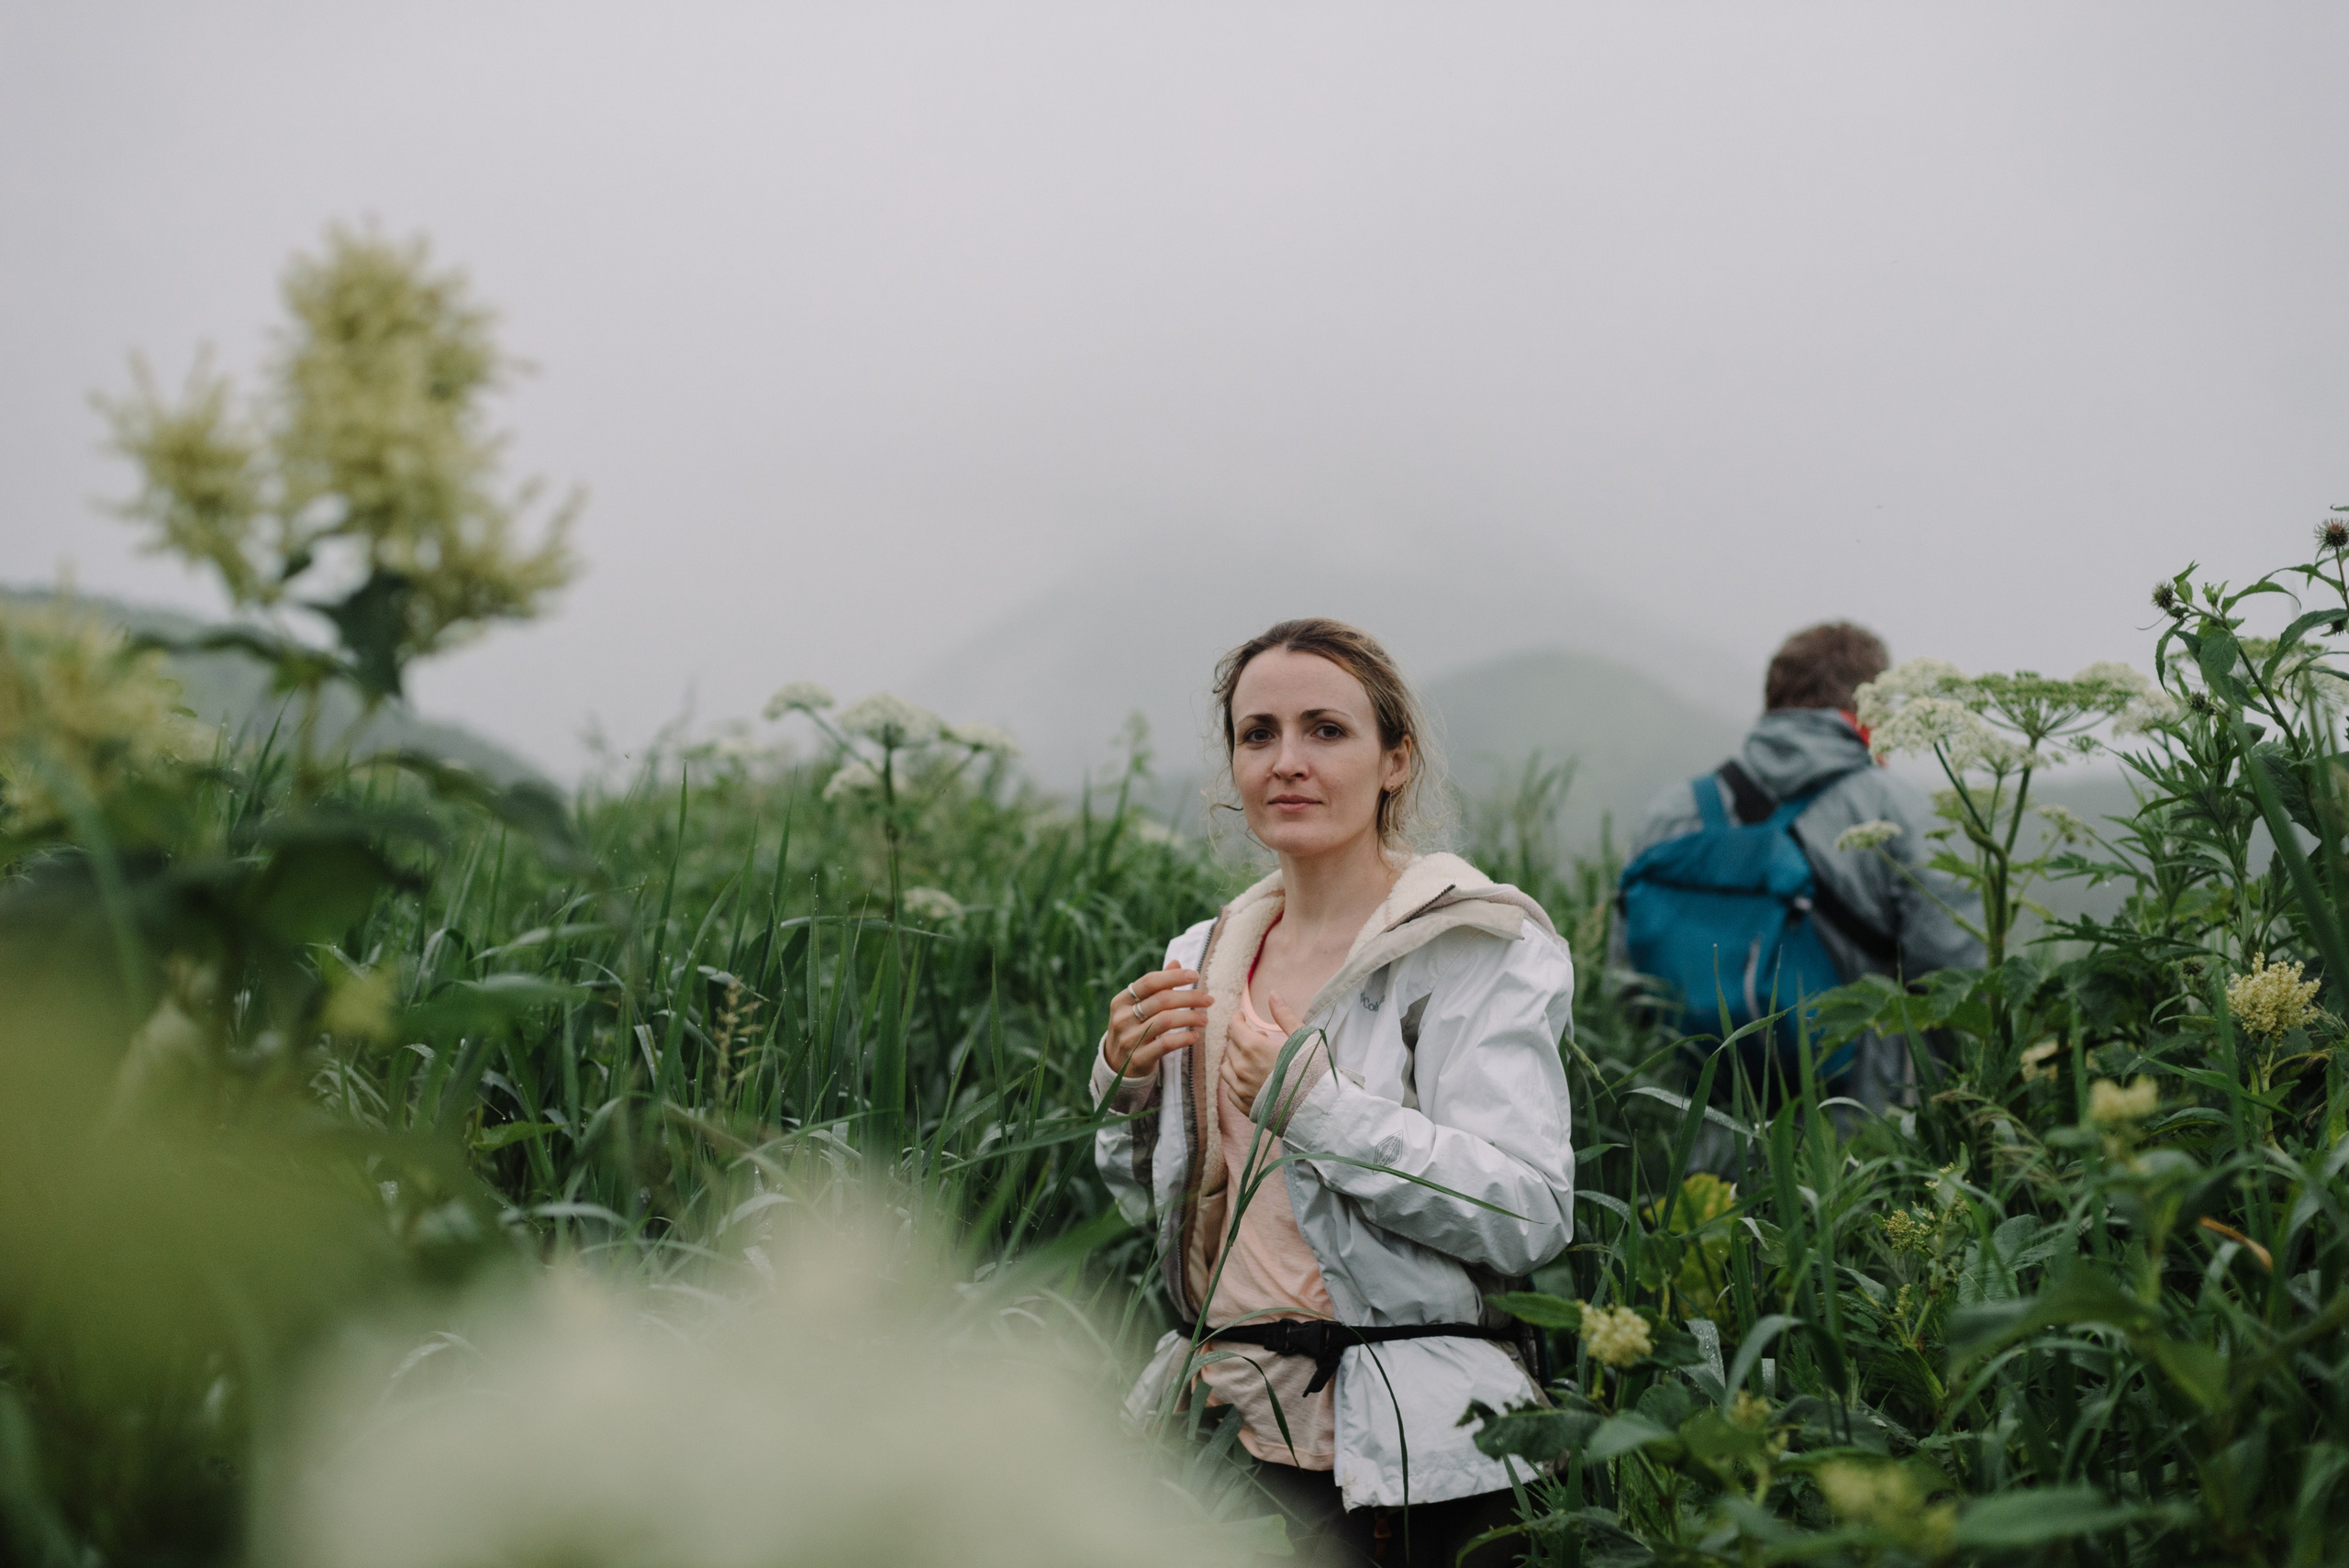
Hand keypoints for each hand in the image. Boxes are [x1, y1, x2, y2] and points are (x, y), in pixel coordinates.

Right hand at [1104, 966, 1210, 1079]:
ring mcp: (1129, 1039)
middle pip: (1161, 1000)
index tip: (1195, 975)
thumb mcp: (1138, 1008)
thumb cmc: (1133, 1029)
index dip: (1173, 977)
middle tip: (1208, 999)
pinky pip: (1165, 1045)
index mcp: (1121, 1001)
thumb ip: (1156, 986)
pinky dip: (1183, 1038)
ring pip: (1165, 1021)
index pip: (1149, 982)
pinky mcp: (1138, 1058)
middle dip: (1189, 997)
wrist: (1117, 1066)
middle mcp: (1122, 1018)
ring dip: (1190, 1017)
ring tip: (1204, 1019)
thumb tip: (1176, 962)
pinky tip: (1194, 1036)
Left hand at [1222, 991, 1303, 1114]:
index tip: (1242, 1016)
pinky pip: (1230, 1089)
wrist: (1318, 1108)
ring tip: (1254, 1059)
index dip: (1237, 1019)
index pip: (1234, 1028)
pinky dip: (1236, 1080)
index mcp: (1253, 1048)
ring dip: (1236, 1058)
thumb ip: (1284, 1015)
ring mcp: (1241, 1090)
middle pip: (1231, 1046)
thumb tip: (1272, 994)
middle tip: (1259, 1039)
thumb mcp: (1303, 1037)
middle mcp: (1242, 1069)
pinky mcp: (1244, 1107)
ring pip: (1226, 1067)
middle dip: (1241, 1038)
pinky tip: (1251, 1078)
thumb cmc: (1313, 1071)